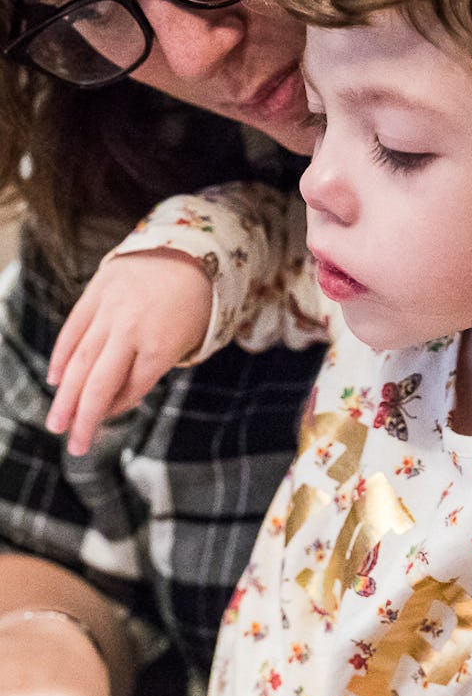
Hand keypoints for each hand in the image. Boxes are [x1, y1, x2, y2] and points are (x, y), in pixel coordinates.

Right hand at [46, 249, 212, 456]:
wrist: (185, 249)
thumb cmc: (191, 304)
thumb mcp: (186, 342)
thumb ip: (151, 371)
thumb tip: (116, 402)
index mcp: (160, 345)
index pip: (130, 388)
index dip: (116, 410)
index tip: (104, 426)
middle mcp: (131, 330)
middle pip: (100, 382)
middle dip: (85, 418)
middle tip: (74, 446)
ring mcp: (109, 310)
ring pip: (81, 360)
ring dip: (67, 396)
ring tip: (57, 424)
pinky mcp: (95, 293)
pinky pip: (73, 330)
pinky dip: (62, 357)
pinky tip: (57, 382)